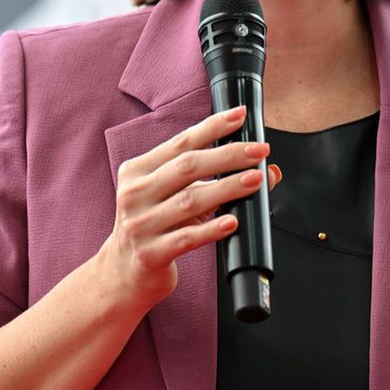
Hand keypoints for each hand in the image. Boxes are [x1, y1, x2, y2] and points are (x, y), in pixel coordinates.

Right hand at [99, 106, 280, 313]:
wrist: (122, 273)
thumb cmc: (153, 228)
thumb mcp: (171, 198)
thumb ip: (211, 181)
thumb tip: (266, 171)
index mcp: (137, 172)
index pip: (179, 143)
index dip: (211, 127)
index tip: (239, 116)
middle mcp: (135, 194)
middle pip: (187, 167)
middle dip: (228, 155)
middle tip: (258, 151)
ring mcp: (140, 224)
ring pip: (190, 200)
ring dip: (227, 188)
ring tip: (254, 181)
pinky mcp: (151, 254)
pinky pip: (187, 238)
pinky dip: (212, 229)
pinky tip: (232, 222)